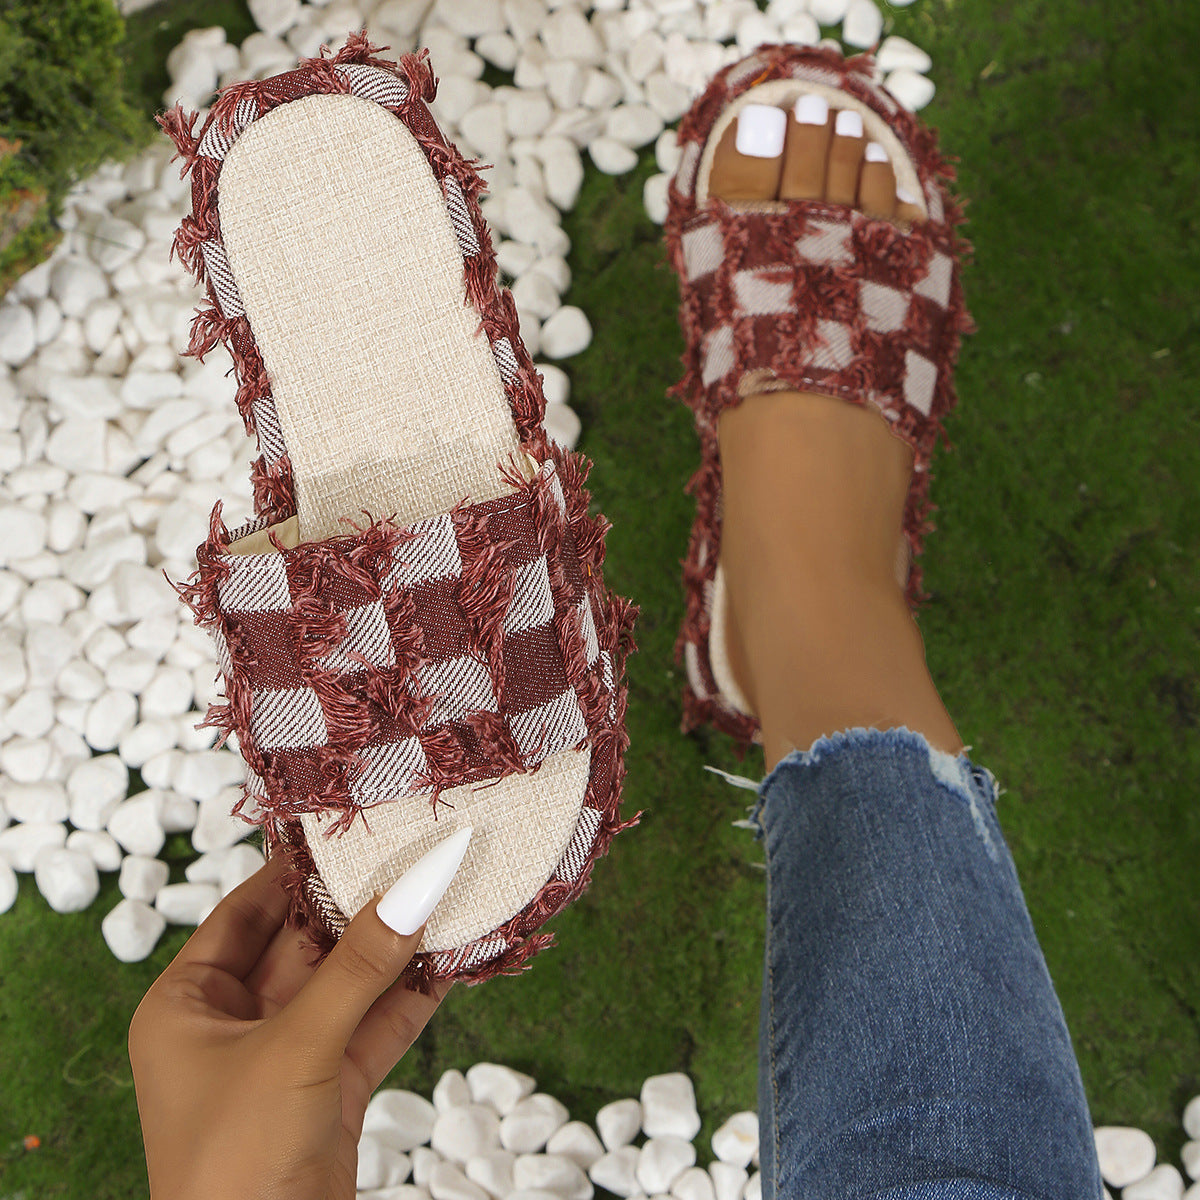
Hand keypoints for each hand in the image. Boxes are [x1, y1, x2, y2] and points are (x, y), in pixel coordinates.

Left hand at [128, 850, 451, 1199]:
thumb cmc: (233, 1162)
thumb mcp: (294, 1049)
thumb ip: (358, 968)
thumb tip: (415, 889)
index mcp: (188, 1005)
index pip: (244, 913)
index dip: (294, 869)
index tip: (347, 829)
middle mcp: (233, 1025)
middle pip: (304, 945)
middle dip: (359, 907)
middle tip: (414, 855)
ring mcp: (285, 1059)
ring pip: (347, 985)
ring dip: (395, 950)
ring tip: (447, 896)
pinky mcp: (329, 1093)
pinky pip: (373, 1027)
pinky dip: (411, 998)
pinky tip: (452, 961)